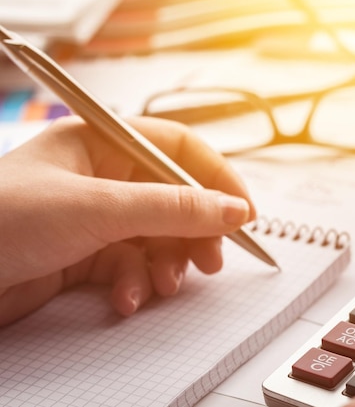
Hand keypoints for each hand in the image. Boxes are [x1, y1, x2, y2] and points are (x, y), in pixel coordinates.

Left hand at [0, 116, 254, 325]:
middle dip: (195, 231)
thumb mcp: (97, 208)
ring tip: (166, 284)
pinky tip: (127, 298)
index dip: (216, 177)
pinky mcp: (86, 254)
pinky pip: (131, 265)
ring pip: (158, 236)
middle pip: (174, 197)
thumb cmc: (2, 220)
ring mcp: (96, 217)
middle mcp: (103, 176)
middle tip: (212, 260)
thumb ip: (171, 208)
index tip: (243, 212)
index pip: (179, 149)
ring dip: (168, 263)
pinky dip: (136, 284)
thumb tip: (233, 209)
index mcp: (102, 143)